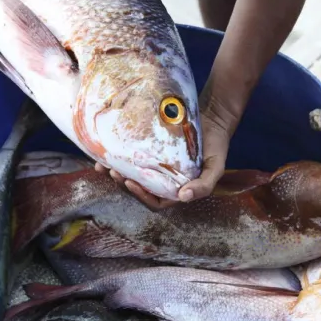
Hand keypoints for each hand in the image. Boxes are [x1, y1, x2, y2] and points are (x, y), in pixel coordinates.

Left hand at [95, 77, 237, 209]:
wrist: (214, 119)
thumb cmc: (216, 146)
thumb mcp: (216, 167)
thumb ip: (204, 185)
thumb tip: (184, 197)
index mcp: (178, 190)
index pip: (155, 201)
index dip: (141, 196)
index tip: (130, 183)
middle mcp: (164, 181)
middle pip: (139, 190)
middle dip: (124, 184)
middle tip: (113, 172)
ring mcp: (156, 167)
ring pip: (132, 176)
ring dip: (117, 174)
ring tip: (104, 166)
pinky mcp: (150, 152)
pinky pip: (132, 159)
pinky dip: (118, 159)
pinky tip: (106, 154)